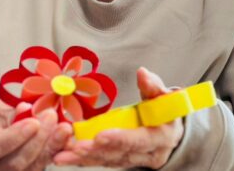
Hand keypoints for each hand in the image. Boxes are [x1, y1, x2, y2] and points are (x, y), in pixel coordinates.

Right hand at [0, 99, 72, 170]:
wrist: (0, 130)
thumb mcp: (0, 109)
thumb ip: (13, 111)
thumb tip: (26, 108)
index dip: (16, 136)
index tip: (34, 122)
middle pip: (17, 161)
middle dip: (38, 139)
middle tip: (52, 117)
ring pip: (34, 166)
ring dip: (52, 146)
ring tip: (64, 128)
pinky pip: (45, 164)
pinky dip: (58, 151)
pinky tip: (67, 138)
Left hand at [53, 67, 184, 168]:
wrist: (171, 133)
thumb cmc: (165, 111)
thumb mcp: (165, 97)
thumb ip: (153, 86)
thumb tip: (142, 73)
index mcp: (161, 137)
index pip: (139, 140)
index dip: (120, 138)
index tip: (100, 135)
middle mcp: (148, 153)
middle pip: (120, 154)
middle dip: (96, 151)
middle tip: (75, 146)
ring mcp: (134, 160)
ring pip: (108, 160)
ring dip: (84, 158)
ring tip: (62, 154)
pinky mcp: (121, 161)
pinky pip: (102, 161)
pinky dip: (83, 160)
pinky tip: (63, 156)